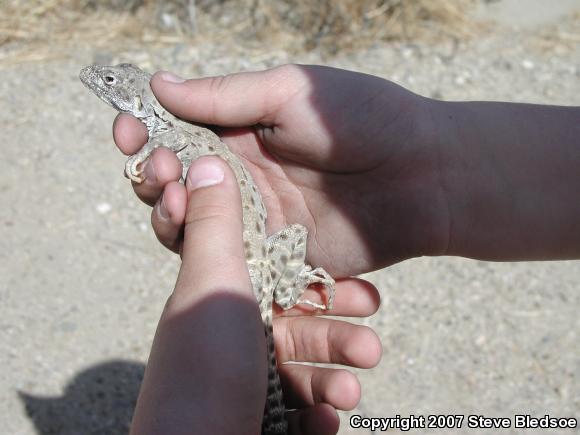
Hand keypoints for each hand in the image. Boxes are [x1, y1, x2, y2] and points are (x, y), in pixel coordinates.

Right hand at [113, 64, 447, 275]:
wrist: (422, 175)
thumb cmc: (364, 118)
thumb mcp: (290, 92)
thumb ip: (226, 96)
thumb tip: (157, 82)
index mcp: (242, 131)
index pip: (176, 132)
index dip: (145, 130)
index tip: (126, 127)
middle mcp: (243, 176)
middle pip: (177, 182)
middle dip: (153, 174)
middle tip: (158, 168)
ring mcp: (257, 218)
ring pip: (192, 225)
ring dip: (170, 211)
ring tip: (175, 198)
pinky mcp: (275, 256)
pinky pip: (227, 258)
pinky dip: (203, 250)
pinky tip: (195, 235)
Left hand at [130, 156, 381, 434]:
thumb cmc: (201, 369)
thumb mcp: (211, 283)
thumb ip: (215, 224)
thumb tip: (204, 163)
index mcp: (221, 296)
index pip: (279, 276)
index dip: (318, 278)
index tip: (358, 281)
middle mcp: (231, 336)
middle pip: (299, 325)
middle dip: (338, 331)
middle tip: (373, 339)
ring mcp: (244, 382)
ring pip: (304, 369)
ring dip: (333, 377)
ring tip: (351, 392)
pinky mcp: (257, 419)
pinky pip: (297, 411)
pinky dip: (315, 414)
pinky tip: (324, 422)